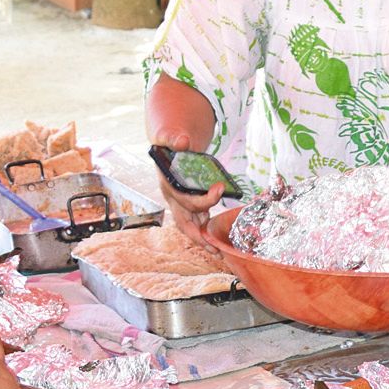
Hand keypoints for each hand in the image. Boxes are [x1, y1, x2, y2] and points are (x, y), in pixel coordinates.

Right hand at [151, 129, 224, 249]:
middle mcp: (172, 197)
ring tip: (217, 252)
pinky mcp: (187, 202)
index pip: (185, 200)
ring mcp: (179, 202)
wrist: (168, 143)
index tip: (221, 188)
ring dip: (202, 239)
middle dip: (198, 237)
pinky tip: (216, 238)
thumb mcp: (170, 136)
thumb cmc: (169, 141)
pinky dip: (205, 230)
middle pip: (183, 222)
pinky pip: (195, 220)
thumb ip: (174, 139)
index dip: (204, 198)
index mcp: (168, 184)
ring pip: (189, 225)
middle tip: (214, 248)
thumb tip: (182, 141)